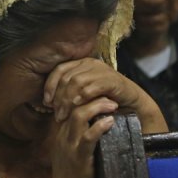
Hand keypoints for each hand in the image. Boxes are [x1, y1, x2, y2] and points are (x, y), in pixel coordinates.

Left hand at [43, 58, 167, 133]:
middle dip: (58, 96)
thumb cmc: (104, 101)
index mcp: (81, 63)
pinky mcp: (112, 80)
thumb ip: (68, 93)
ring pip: (77, 81)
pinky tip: (77, 106)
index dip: (50, 86)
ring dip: (68, 99)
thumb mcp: (82, 95)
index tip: (46, 102)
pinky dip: (83, 96)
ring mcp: (102, 70)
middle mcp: (91, 63)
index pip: (59, 70)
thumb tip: (47, 101)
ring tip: (64, 113)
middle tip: (56, 113)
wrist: (131, 104)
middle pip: (66, 77)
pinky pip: (93, 86)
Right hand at [46, 92, 118, 177]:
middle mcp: (63, 136)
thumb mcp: (69, 152)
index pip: (68, 104)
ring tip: (112, 104)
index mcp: (61, 133)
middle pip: (72, 105)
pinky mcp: (79, 158)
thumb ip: (77, 136)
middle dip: (91, 95)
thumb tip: (94, 122)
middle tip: (109, 94)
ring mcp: (70, 147)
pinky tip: (111, 122)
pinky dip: (100, 127)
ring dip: (97, 107)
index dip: (82, 94)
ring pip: (79, 116)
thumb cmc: (71, 177)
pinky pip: (88, 137)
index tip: (99, 91)